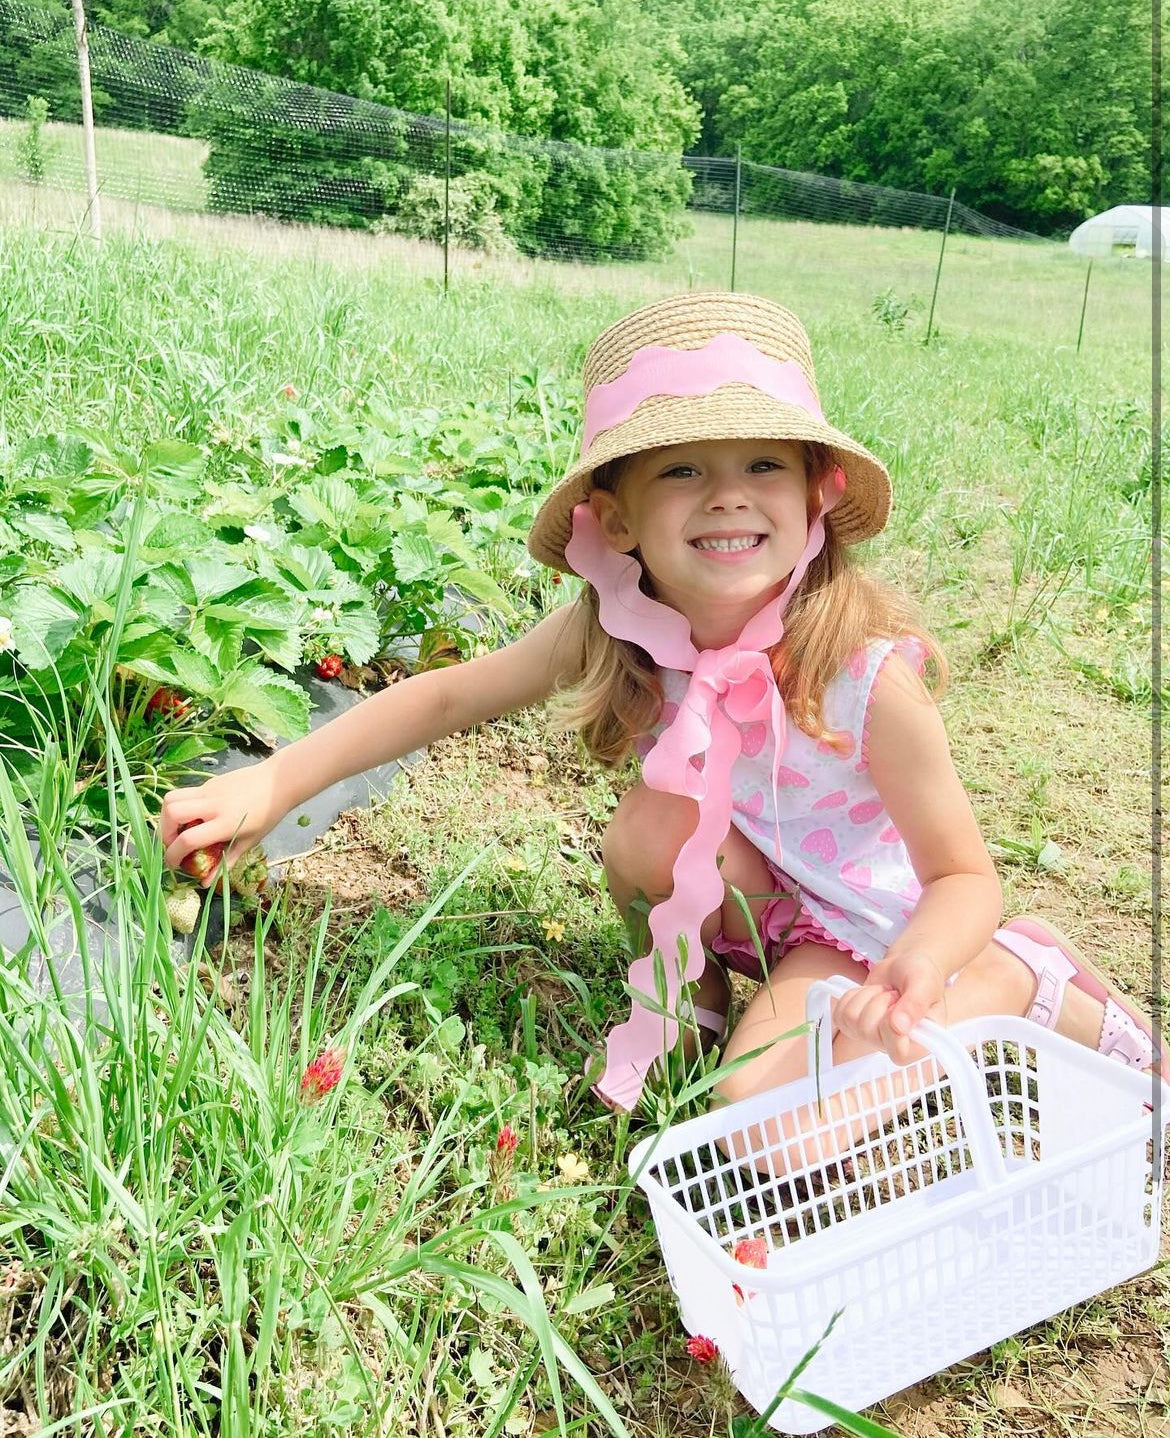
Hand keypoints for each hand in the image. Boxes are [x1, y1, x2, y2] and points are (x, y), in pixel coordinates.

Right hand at [158, 762, 287, 886]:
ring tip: (177, 830)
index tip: (173, 864)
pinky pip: (183, 794)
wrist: (278, 783)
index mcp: (225, 823)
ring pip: (171, 798)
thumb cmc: (267, 815)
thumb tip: (204, 883)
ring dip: (166, 817)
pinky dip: (179, 807)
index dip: (173, 854)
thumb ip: (224, 862)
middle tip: (173, 844)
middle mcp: (213, 805)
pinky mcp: (207, 782)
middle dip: (164, 832)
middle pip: (172, 812)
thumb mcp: (249, 842)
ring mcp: (208, 790)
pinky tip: (191, 818)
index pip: (188, 839)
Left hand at [831, 951, 946, 1066]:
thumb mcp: (924, 984)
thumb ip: (915, 1005)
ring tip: (884, 993)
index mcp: (919, 1044)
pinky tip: (870, 993)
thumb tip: (899, 1027)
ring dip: (867, 995)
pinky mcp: (853, 1026)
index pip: (898, 1053)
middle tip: (894, 994)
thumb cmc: (921, 976)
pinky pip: (839, 1012)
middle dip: (878, 1001)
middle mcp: (893, 1046)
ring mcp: (870, 1037)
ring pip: (851, 1017)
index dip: (891, 1028)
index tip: (898, 1004)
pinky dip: (853, 995)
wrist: (904, 966)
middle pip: (866, 1030)